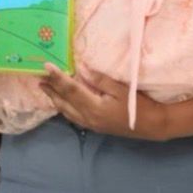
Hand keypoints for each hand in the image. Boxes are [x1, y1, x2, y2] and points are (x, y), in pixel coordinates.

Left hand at [38, 63, 169, 140]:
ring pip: (66, 111)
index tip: (46, 66)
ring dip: (55, 98)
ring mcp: (91, 124)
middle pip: (63, 102)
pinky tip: (62, 101)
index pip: (70, 89)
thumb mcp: (121, 89)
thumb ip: (100, 80)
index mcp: (94, 107)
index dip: (57, 77)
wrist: (153, 126)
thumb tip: (83, 70)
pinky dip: (64, 107)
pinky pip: (73, 116)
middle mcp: (88, 118)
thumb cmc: (139, 106)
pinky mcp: (95, 126)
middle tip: (39, 77)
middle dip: (51, 89)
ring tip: (45, 88)